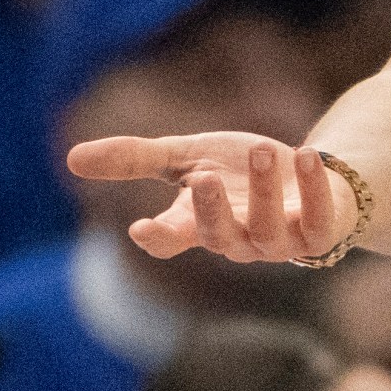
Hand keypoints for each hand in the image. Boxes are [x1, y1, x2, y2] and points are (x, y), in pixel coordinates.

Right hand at [67, 133, 353, 262]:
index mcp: (200, 223)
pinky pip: (320, 224)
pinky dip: (313, 191)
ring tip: (260, 149)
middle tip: (202, 178)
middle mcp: (239, 239)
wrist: (307, 174)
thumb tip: (70, 156)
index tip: (141, 227)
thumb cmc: (241, 171)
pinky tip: (305, 154)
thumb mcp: (188, 156)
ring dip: (262, 191)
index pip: (171, 240)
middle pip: (219, 238)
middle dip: (211, 212)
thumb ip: (136, 158)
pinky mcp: (321, 232)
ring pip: (268, 230)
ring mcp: (281, 241)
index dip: (158, 238)